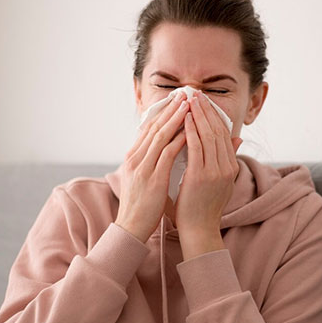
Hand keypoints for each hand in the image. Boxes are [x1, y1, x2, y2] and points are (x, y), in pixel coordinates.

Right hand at [114, 91, 189, 242]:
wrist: (131, 227)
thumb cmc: (140, 206)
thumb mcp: (142, 179)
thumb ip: (150, 163)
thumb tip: (160, 151)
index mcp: (132, 158)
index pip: (148, 129)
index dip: (162, 113)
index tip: (175, 101)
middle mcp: (135, 159)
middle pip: (154, 127)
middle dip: (170, 109)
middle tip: (184, 95)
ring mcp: (142, 167)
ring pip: (160, 135)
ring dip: (176, 118)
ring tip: (189, 105)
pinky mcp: (152, 178)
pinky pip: (167, 153)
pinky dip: (178, 140)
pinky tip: (190, 131)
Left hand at [174, 90, 242, 249]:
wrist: (199, 230)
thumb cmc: (203, 207)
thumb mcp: (220, 181)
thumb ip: (226, 159)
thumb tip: (237, 139)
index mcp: (230, 167)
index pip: (223, 134)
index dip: (213, 115)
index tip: (203, 101)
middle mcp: (226, 167)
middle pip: (217, 130)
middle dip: (206, 110)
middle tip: (195, 93)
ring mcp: (215, 171)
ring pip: (208, 135)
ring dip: (198, 115)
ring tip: (189, 99)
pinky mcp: (201, 176)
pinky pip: (196, 147)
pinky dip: (191, 130)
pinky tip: (184, 119)